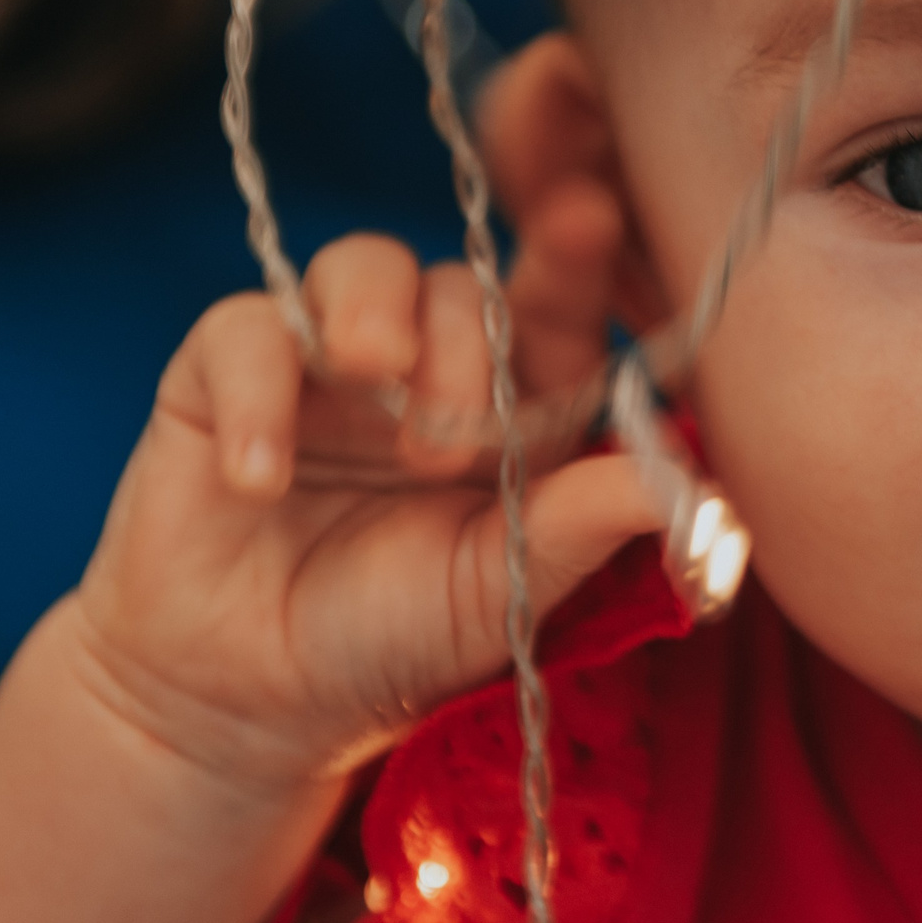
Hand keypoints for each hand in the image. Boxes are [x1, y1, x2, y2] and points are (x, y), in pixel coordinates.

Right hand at [69, 211, 676, 800]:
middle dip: (461, 346)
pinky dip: (259, 393)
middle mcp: (426, 364)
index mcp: (513, 404)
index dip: (571, 258)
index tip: (588, 219)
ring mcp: (325, 362)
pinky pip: (244, 331)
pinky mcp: (225, 376)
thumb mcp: (503, 589)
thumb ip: (584, 525)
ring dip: (374, 316)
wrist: (249, 703)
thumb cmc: (393, 637)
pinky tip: (263, 479)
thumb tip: (697, 488)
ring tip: (371, 384)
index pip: (553, 308)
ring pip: (360, 264)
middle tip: (441, 448)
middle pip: (459, 282)